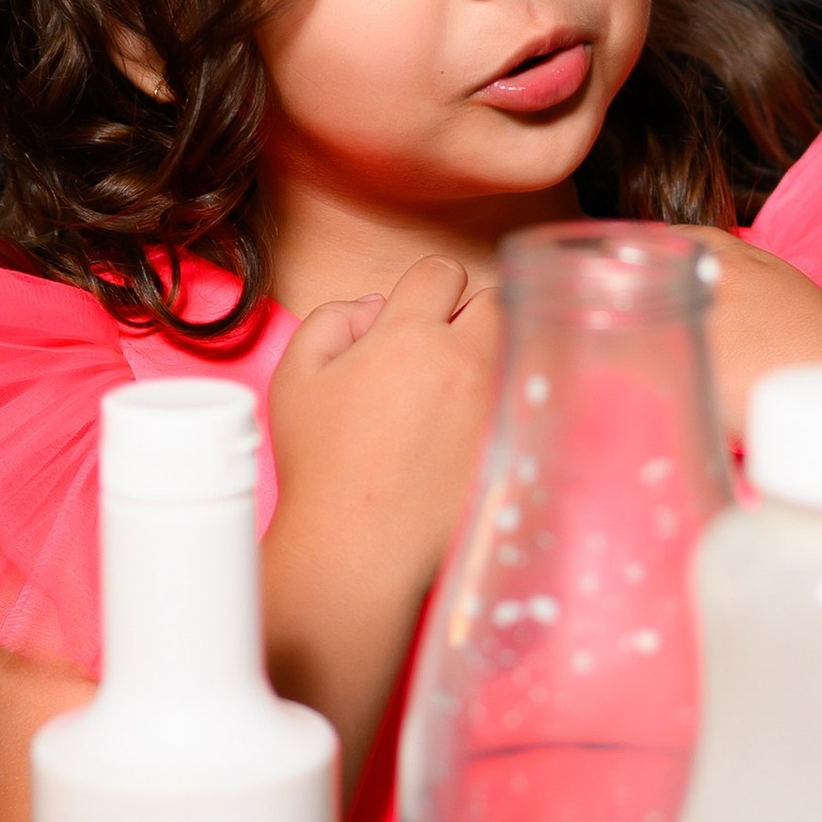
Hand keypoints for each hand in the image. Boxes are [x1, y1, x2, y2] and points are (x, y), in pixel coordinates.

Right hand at [261, 256, 498, 748]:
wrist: (357, 549)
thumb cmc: (322, 466)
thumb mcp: (296, 377)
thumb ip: (331, 319)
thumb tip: (376, 305)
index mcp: (409, 336)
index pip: (442, 272)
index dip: (424, 292)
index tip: (412, 321)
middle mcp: (465, 362)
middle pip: (495, 301)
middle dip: (469, 315)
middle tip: (437, 354)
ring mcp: (498, 403)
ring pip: (517, 346)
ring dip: (492, 355)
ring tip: (453, 394)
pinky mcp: (515, 440)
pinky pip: (525, 396)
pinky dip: (505, 399)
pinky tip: (469, 428)